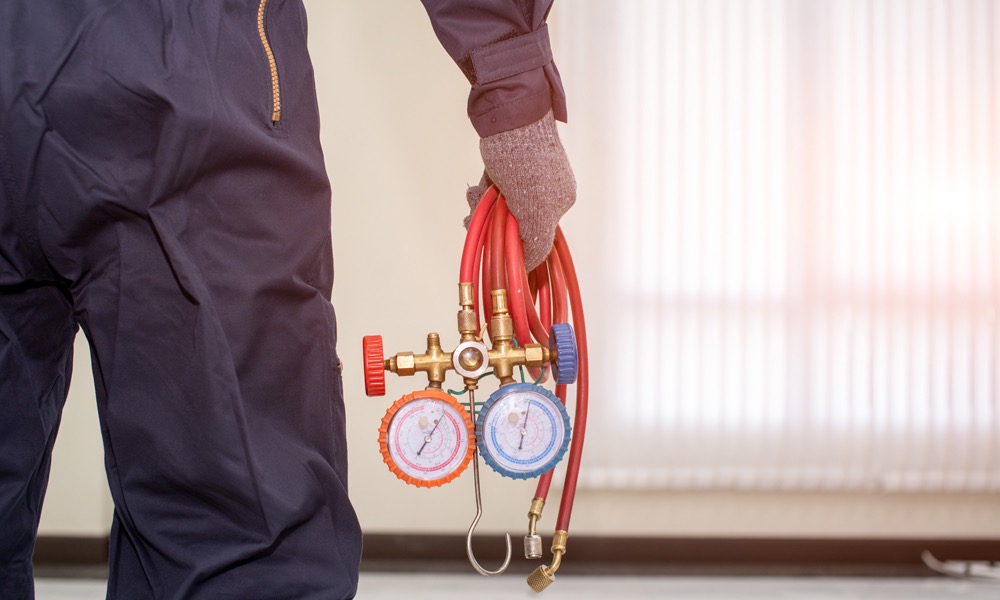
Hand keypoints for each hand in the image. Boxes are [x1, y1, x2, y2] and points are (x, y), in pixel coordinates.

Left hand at [466, 111, 575, 270]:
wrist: (511, 115)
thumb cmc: (525, 160)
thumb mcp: (534, 209)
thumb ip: (536, 240)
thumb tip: (531, 264)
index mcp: (560, 201)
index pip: (537, 240)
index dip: (515, 248)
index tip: (496, 251)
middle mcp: (546, 191)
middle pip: (514, 224)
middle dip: (493, 224)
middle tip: (475, 218)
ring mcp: (525, 178)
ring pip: (500, 208)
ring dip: (483, 208)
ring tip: (476, 196)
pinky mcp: (507, 166)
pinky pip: (493, 191)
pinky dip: (483, 193)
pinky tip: (477, 189)